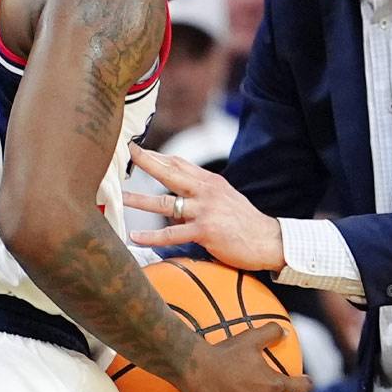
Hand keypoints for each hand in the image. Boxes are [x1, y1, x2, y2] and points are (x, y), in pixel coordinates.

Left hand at [126, 145, 286, 271]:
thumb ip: (202, 195)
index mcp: (211, 182)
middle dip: (147, 162)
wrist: (269, 241)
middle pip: (170, 172)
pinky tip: (136, 236)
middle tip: (128, 153)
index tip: (139, 149)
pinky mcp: (205, 231)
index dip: (158, 156)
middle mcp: (207, 192)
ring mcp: (205, 211)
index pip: (180, 163)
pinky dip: (151, 236)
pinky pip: (172, 234)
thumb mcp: (225, 199)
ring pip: (165, 203)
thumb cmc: (246, 223)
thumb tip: (177, 200)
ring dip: (141, 200)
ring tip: (123, 198)